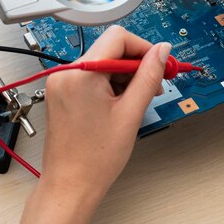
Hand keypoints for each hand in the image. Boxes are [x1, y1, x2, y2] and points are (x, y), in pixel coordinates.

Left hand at [10, 26, 170, 223]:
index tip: (159, 65)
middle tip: (154, 86)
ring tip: (136, 102)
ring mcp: (61, 83)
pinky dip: (109, 85)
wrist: (70, 185)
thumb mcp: (131, 113)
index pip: (118, 38)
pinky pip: (91, 76)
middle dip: (135, 65)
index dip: (143, 49)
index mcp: (81, 74)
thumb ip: (148, 76)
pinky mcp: (61, 93)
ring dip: (124, 76)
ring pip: (102, 63)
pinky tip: (120, 104)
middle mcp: (66, 73)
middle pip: (109, 49)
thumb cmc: (95, 158)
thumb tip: (162, 51)